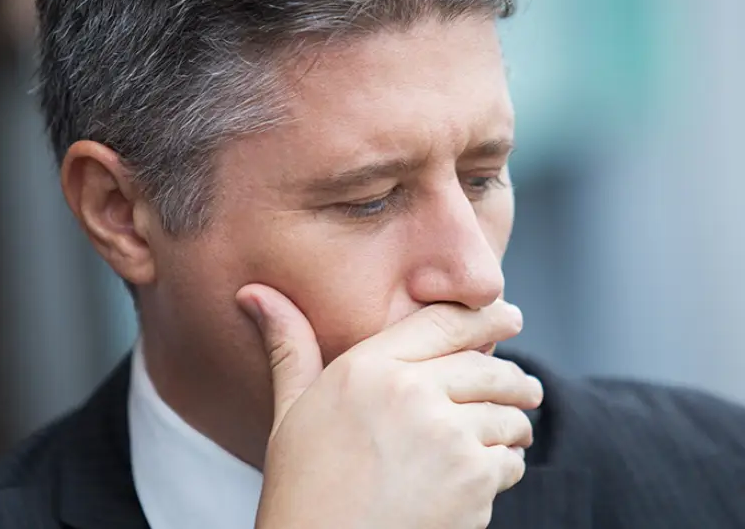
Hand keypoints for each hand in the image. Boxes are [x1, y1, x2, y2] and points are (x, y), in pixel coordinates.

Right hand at [236, 286, 543, 528]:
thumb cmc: (302, 487)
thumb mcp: (290, 412)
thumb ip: (289, 348)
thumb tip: (254, 293)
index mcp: (368, 367)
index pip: (445, 322)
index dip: (488, 315)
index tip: (511, 315)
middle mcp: (411, 392)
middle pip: (488, 369)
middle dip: (515, 380)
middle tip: (528, 388)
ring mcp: (445, 436)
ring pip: (506, 415)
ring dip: (515, 423)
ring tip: (514, 431)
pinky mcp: (471, 480)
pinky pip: (510, 460)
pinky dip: (508, 464)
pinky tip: (492, 471)